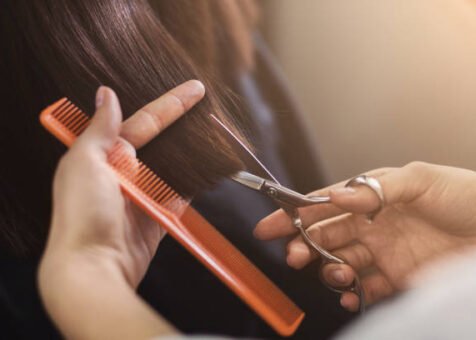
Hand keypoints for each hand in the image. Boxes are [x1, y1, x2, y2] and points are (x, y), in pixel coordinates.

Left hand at [38, 81, 203, 338]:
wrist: (93, 267)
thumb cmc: (82, 214)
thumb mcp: (84, 163)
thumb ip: (100, 129)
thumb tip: (105, 94)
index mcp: (104, 156)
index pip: (144, 122)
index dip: (170, 105)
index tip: (195, 89)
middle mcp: (123, 173)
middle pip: (161, 143)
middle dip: (183, 126)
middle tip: (208, 108)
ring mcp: (142, 197)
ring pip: (172, 168)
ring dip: (191, 155)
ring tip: (214, 137)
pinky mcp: (157, 219)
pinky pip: (180, 197)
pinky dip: (193, 186)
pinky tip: (208, 172)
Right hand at [255, 162, 475, 310]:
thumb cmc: (467, 197)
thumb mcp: (421, 180)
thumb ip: (376, 188)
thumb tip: (335, 197)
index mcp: (372, 197)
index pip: (324, 205)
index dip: (294, 214)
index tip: (269, 226)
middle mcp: (373, 225)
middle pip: (326, 236)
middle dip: (303, 246)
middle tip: (294, 256)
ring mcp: (384, 252)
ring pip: (341, 263)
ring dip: (329, 270)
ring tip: (336, 274)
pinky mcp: (399, 278)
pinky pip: (367, 290)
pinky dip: (353, 295)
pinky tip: (351, 295)